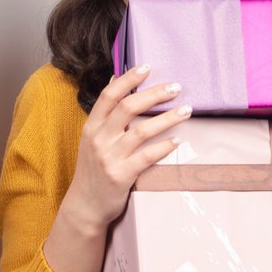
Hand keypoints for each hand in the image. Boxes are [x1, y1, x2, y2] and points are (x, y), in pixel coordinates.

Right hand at [61, 65, 192, 234]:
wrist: (86, 205)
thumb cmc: (93, 169)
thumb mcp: (92, 139)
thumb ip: (104, 113)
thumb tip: (116, 79)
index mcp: (92, 126)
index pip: (109, 95)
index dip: (129, 79)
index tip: (147, 67)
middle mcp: (99, 139)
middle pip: (128, 107)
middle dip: (155, 94)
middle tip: (176, 87)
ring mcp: (110, 158)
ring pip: (141, 130)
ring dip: (167, 118)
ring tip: (186, 110)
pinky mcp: (121, 176)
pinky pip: (147, 157)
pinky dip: (164, 147)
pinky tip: (177, 141)